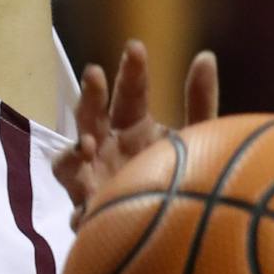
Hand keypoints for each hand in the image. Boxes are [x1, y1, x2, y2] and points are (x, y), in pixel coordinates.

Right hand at [53, 39, 218, 224]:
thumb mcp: (198, 135)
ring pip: (68, 162)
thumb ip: (200, 100)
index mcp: (135, 126)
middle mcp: (109, 148)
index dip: (130, 71)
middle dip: (89, 97)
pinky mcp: (93, 216)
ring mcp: (95, 180)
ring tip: (88, 145)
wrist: (189, 226)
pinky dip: (80, 207)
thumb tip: (205, 56)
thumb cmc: (188, 173)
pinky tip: (89, 205)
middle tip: (94, 74)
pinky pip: (78, 212)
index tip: (136, 48)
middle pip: (90, 117)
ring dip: (72, 152)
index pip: (129, 92)